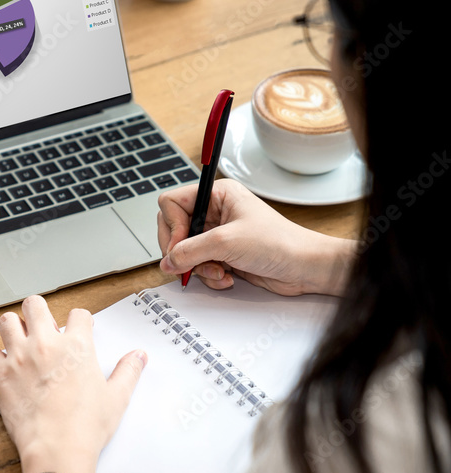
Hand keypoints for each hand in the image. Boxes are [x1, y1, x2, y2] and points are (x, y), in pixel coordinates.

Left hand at [0, 295, 146, 472]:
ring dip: (14, 327)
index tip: (79, 328)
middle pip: (34, 305)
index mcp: (77, 345)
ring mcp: (19, 357)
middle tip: (43, 326)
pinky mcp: (0, 374)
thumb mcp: (116, 397)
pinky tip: (5, 364)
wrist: (58, 449)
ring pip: (7, 321)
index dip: (80, 320)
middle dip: (39, 311)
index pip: (78, 314)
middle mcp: (46, 343)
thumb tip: (138, 357)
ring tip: (21, 339)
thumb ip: (128, 371)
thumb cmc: (86, 426)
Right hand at [157, 178, 356, 295]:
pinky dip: (209, 276)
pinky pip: (198, 265)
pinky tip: (228, 277)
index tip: (179, 246)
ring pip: (185, 251)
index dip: (171, 226)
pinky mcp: (222, 254)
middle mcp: (214, 212)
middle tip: (188, 264)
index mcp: (216, 195)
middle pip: (174, 229)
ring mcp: (217, 234)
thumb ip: (189, 251)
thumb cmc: (279, 243)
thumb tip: (167, 262)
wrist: (304, 268)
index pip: (172, 203)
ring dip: (199, 267)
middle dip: (183, 251)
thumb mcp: (226, 242)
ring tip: (219, 271)